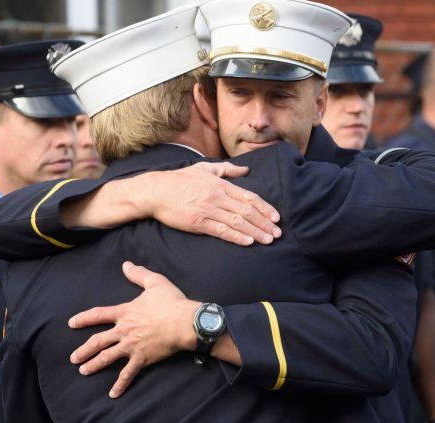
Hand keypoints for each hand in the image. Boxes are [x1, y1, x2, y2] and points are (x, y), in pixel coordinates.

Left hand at [68, 261, 199, 397]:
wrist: (185, 322)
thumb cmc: (171, 302)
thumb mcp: (155, 282)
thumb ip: (138, 274)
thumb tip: (126, 264)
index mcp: (125, 312)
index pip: (98, 315)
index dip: (84, 319)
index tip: (71, 323)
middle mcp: (124, 330)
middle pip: (98, 341)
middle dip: (83, 350)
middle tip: (74, 358)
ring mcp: (131, 346)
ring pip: (107, 358)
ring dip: (93, 365)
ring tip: (83, 371)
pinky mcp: (142, 359)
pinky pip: (128, 374)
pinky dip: (120, 384)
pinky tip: (112, 394)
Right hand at [146, 162, 280, 245]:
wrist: (156, 191)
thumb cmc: (180, 179)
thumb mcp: (204, 168)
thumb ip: (226, 169)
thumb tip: (245, 169)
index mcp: (220, 184)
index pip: (249, 197)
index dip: (265, 208)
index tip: (276, 217)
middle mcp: (217, 196)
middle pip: (247, 211)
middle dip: (264, 223)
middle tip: (278, 233)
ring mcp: (208, 210)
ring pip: (237, 222)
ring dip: (255, 232)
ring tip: (268, 240)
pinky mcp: (198, 223)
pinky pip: (221, 231)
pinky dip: (236, 236)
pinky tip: (248, 242)